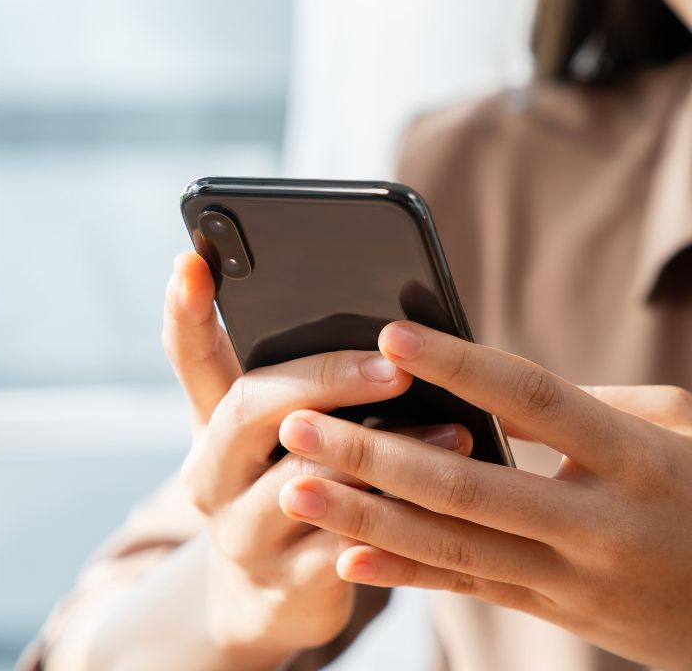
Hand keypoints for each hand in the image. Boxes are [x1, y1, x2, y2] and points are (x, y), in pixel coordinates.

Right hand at [163, 256, 470, 665]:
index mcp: (211, 423)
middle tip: (392, 367)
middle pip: (251, 408)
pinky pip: (347, 546)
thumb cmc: (282, 486)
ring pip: (306, 480)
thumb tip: (388, 327)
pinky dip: (401, 518)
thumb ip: (307, 386)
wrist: (262, 598)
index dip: (185, 311)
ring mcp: (242, 533)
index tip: (190, 261)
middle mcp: (211, 473)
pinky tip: (446, 499)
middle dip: (325, 378)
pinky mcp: (287, 586)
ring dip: (386, 452)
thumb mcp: (274, 436)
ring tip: (451, 429)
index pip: (190, 356)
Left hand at [277, 320, 691, 670]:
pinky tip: (345, 555)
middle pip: (464, 484)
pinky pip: (469, 590)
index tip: (389, 337)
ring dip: (366, 517)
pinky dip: (406, 574)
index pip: (531, 399)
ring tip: (297, 488)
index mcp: (634, 459)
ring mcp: (573, 581)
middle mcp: (596, 525)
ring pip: (452, 546)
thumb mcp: (675, 430)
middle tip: (298, 423)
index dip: (458, 367)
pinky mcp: (556, 611)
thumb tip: (487, 389)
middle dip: (373, 455)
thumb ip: (583, 406)